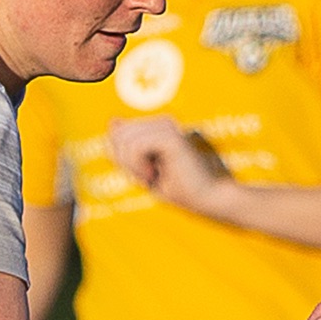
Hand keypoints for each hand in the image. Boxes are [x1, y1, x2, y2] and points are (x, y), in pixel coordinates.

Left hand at [108, 116, 237, 215]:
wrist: (207, 198)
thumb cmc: (178, 187)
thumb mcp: (142, 168)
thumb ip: (127, 146)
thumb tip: (113, 121)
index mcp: (157, 126)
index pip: (118, 131)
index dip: (120, 157)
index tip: (140, 173)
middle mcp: (163, 122)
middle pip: (119, 134)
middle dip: (123, 161)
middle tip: (144, 177)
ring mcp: (167, 127)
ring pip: (125, 140)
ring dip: (132, 166)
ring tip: (150, 177)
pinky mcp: (171, 137)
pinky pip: (136, 146)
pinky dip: (138, 166)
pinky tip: (153, 175)